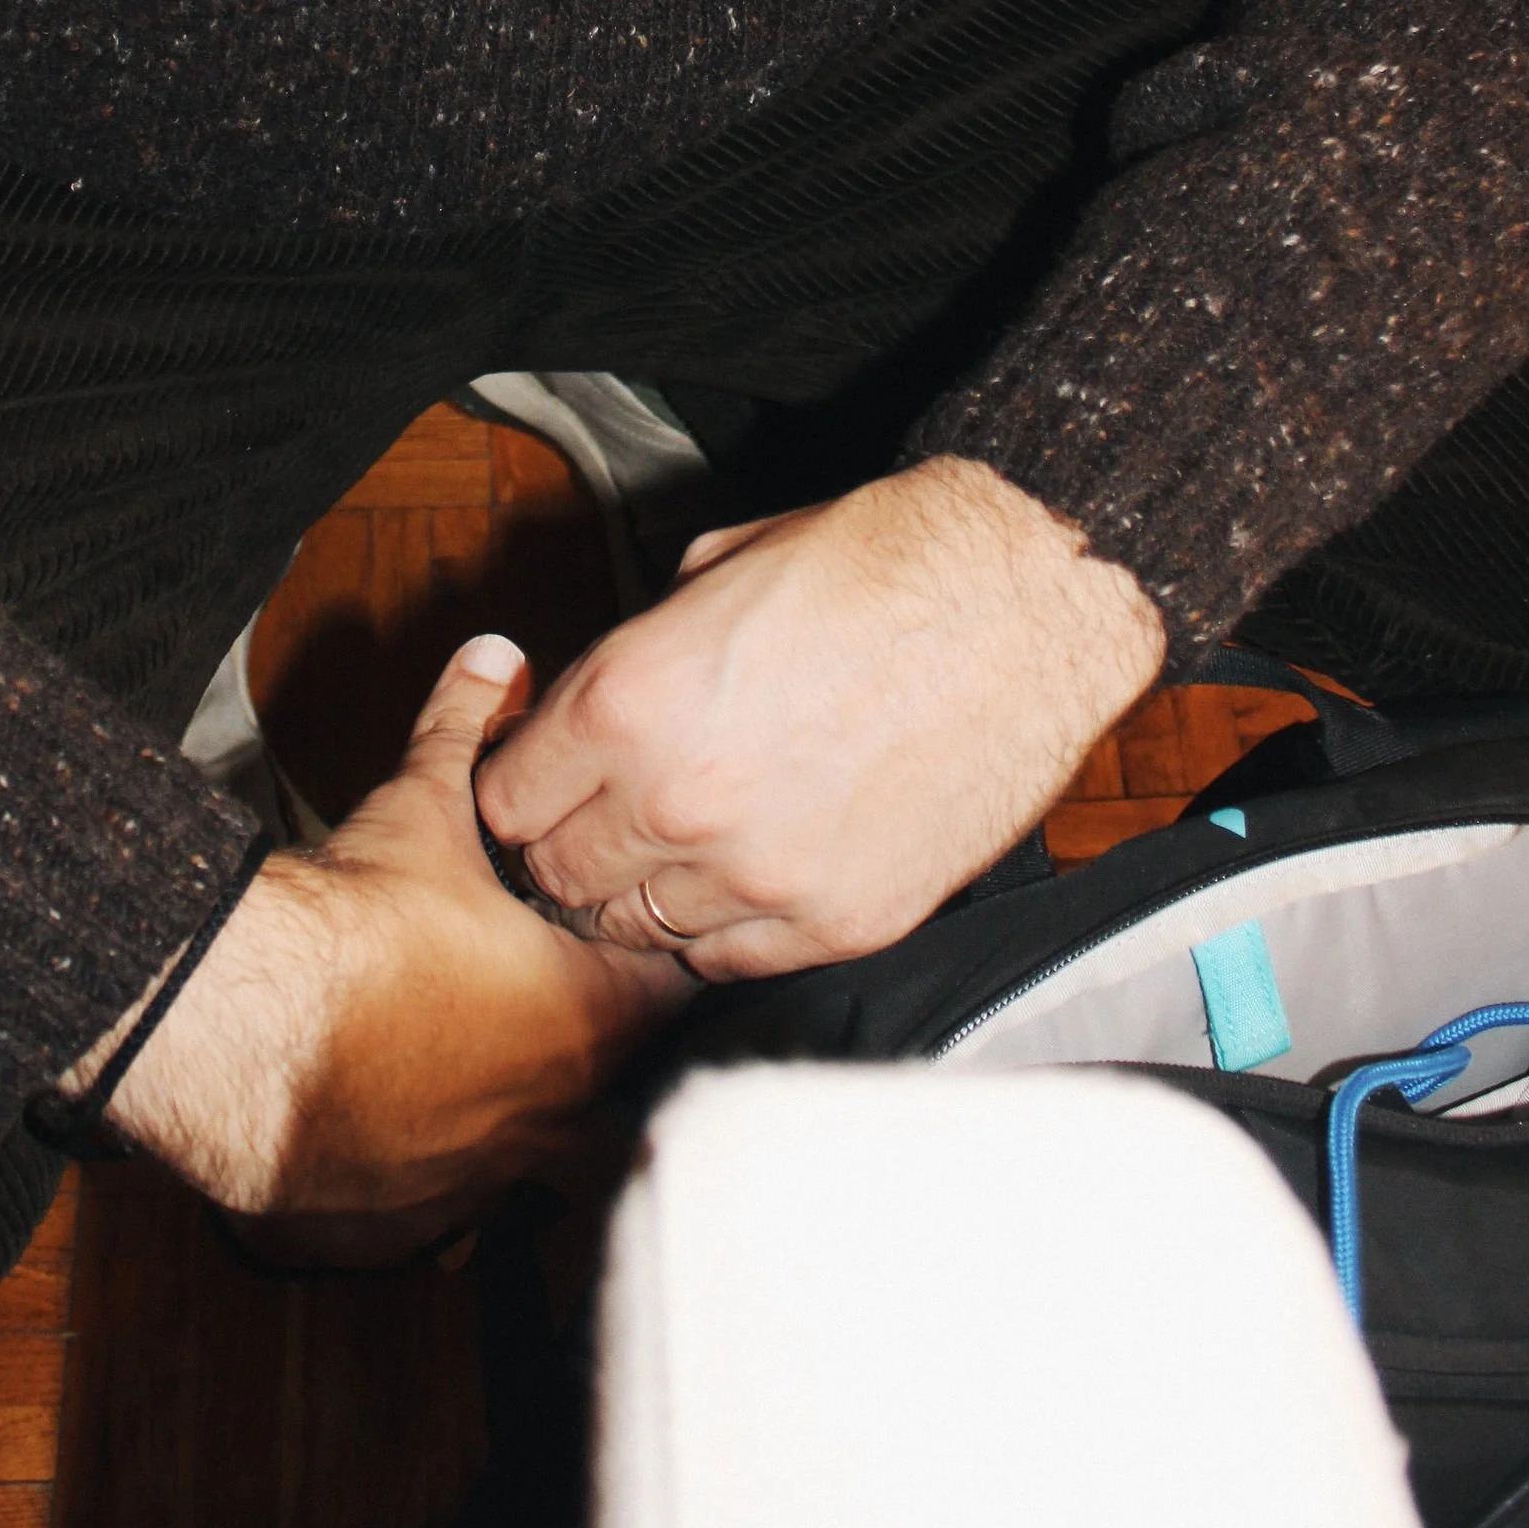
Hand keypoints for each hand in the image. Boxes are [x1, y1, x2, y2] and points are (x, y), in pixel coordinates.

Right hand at [70, 636, 688, 1259]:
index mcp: (584, 1021)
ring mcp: (478, 1182)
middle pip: (611, 1084)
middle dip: (583, 1040)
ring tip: (466, 1063)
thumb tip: (496, 657)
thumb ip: (469, 729)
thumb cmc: (348, 926)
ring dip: (509, 1111)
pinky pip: (440, 1215)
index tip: (625, 934)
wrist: (241, 1023)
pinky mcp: (400, 1225)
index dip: (650, 952)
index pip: (673, 990)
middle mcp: (550, 1115)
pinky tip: (398, 1127)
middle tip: (541, 995)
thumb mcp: (422, 809)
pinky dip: (428, 1174)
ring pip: (531, 1159)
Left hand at [476, 458, 1164, 979]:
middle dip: (575, 849)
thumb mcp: (714, 575)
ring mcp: (760, 875)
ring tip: (687, 851)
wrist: (1020, 605)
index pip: (507, 803)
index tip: (546, 785)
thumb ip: (636, 658)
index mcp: (627, 702)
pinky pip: (735, 962)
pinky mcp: (839, 921)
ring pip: (644, 931)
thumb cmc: (876, 566)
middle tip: (611, 823)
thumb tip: (591, 710)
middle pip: (563, 880)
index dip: (524, 790)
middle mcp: (677, 802)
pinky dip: (728, 929)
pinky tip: (750, 876)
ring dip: (650, 894)